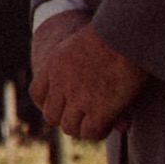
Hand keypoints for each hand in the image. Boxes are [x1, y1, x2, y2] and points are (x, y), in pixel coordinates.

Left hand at [25, 8, 146, 140]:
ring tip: (100, 122)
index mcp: (53, 65)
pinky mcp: (98, 111)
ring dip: (84, 128)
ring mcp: (78, 99)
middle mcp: (60, 84)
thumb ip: (80, 66)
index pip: (38, 93)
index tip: (65, 105)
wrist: (127, 32)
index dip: (50, 102)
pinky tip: (111, 123)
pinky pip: (91, 132)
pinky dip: (99, 132)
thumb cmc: (113, 31)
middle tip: (86, 117)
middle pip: (52, 116)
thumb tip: (85, 86)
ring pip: (70, 127)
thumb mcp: (85, 46)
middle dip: (68, 118)